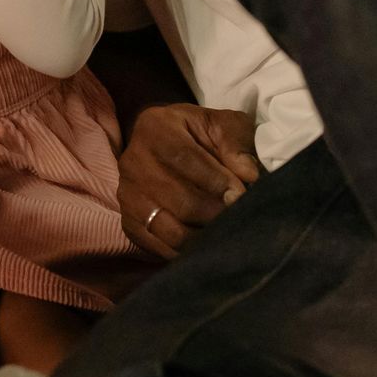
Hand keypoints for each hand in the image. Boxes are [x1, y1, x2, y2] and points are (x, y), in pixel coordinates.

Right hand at [115, 102, 261, 259]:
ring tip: (225, 233)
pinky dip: (188, 252)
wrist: (162, 145)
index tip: (240, 195)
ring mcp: (128, 196)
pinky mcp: (130, 223)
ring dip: (204, 237)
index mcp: (155, 128)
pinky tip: (208, 243)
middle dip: (215, 214)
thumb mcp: (219, 124)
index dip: (215, 181)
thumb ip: (236, 142)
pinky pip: (160, 247)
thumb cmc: (197, 135)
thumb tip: (249, 174)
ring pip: (170, 230)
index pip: (183, 159)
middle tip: (238, 218)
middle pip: (179, 200)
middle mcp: (133, 162)